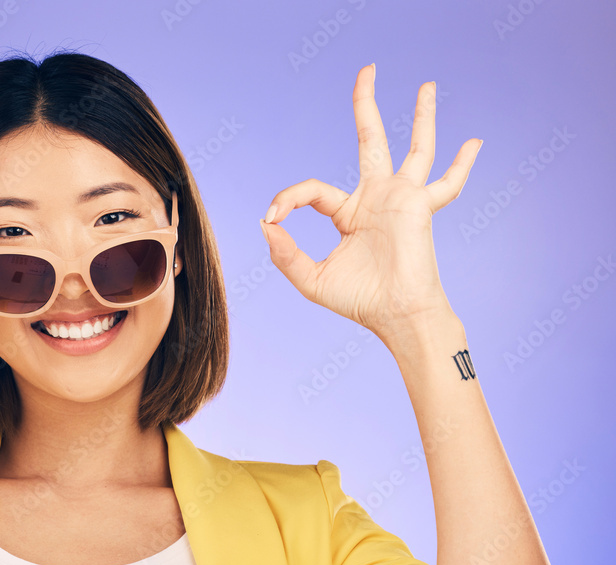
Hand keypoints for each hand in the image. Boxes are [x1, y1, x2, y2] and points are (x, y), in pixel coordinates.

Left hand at [260, 64, 480, 343]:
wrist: (395, 317)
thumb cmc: (358, 301)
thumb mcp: (310, 278)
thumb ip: (285, 253)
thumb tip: (266, 224)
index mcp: (348, 213)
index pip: (313, 190)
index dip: (287, 198)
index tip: (271, 214)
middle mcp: (375, 199)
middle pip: (370, 140)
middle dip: (366, 105)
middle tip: (367, 70)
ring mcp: (400, 199)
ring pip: (413, 148)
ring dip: (421, 116)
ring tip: (427, 85)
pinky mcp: (419, 206)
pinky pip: (445, 183)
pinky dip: (461, 164)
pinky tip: (474, 142)